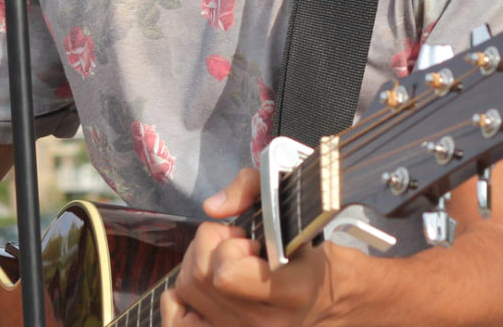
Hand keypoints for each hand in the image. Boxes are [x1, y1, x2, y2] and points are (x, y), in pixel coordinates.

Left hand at [160, 168, 343, 326]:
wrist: (325, 297)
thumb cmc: (308, 249)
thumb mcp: (293, 206)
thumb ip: (253, 189)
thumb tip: (213, 206)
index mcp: (291, 291)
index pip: (227, 274)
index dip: (229, 247)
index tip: (249, 240)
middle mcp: (266, 323)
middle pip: (201, 280)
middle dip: (209, 246)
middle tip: (234, 242)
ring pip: (185, 294)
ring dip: (196, 264)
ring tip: (222, 260)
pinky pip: (177, 323)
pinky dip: (177, 300)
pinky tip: (200, 285)